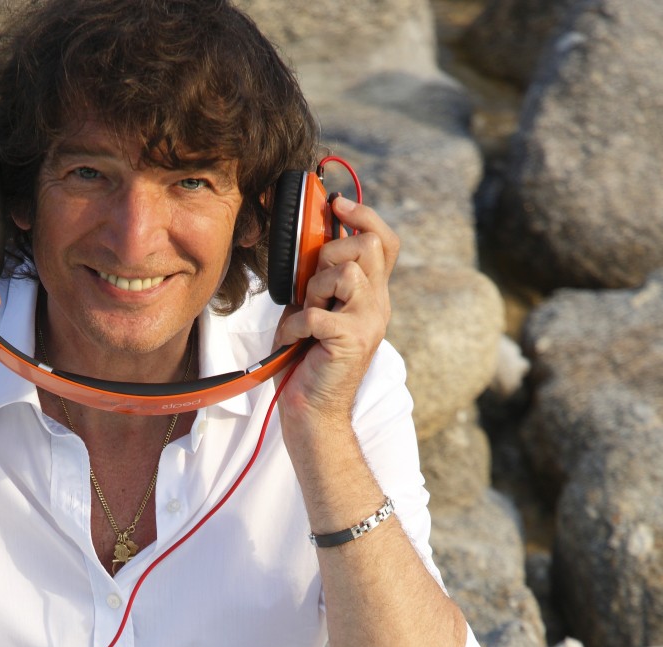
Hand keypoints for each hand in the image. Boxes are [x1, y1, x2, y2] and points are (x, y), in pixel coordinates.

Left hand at [273, 196, 398, 425]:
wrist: (311, 412)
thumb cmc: (306, 360)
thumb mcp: (313, 309)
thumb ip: (317, 280)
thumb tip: (307, 244)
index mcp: (371, 294)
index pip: (384, 240)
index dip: (363, 215)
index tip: (336, 204)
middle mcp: (378, 305)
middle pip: (368, 245)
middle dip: (329, 255)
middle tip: (311, 287)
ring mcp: (369, 323)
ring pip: (346, 272)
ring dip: (313, 290)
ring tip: (305, 315)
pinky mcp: (352, 341)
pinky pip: (317, 313)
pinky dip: (295, 325)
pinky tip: (293, 340)